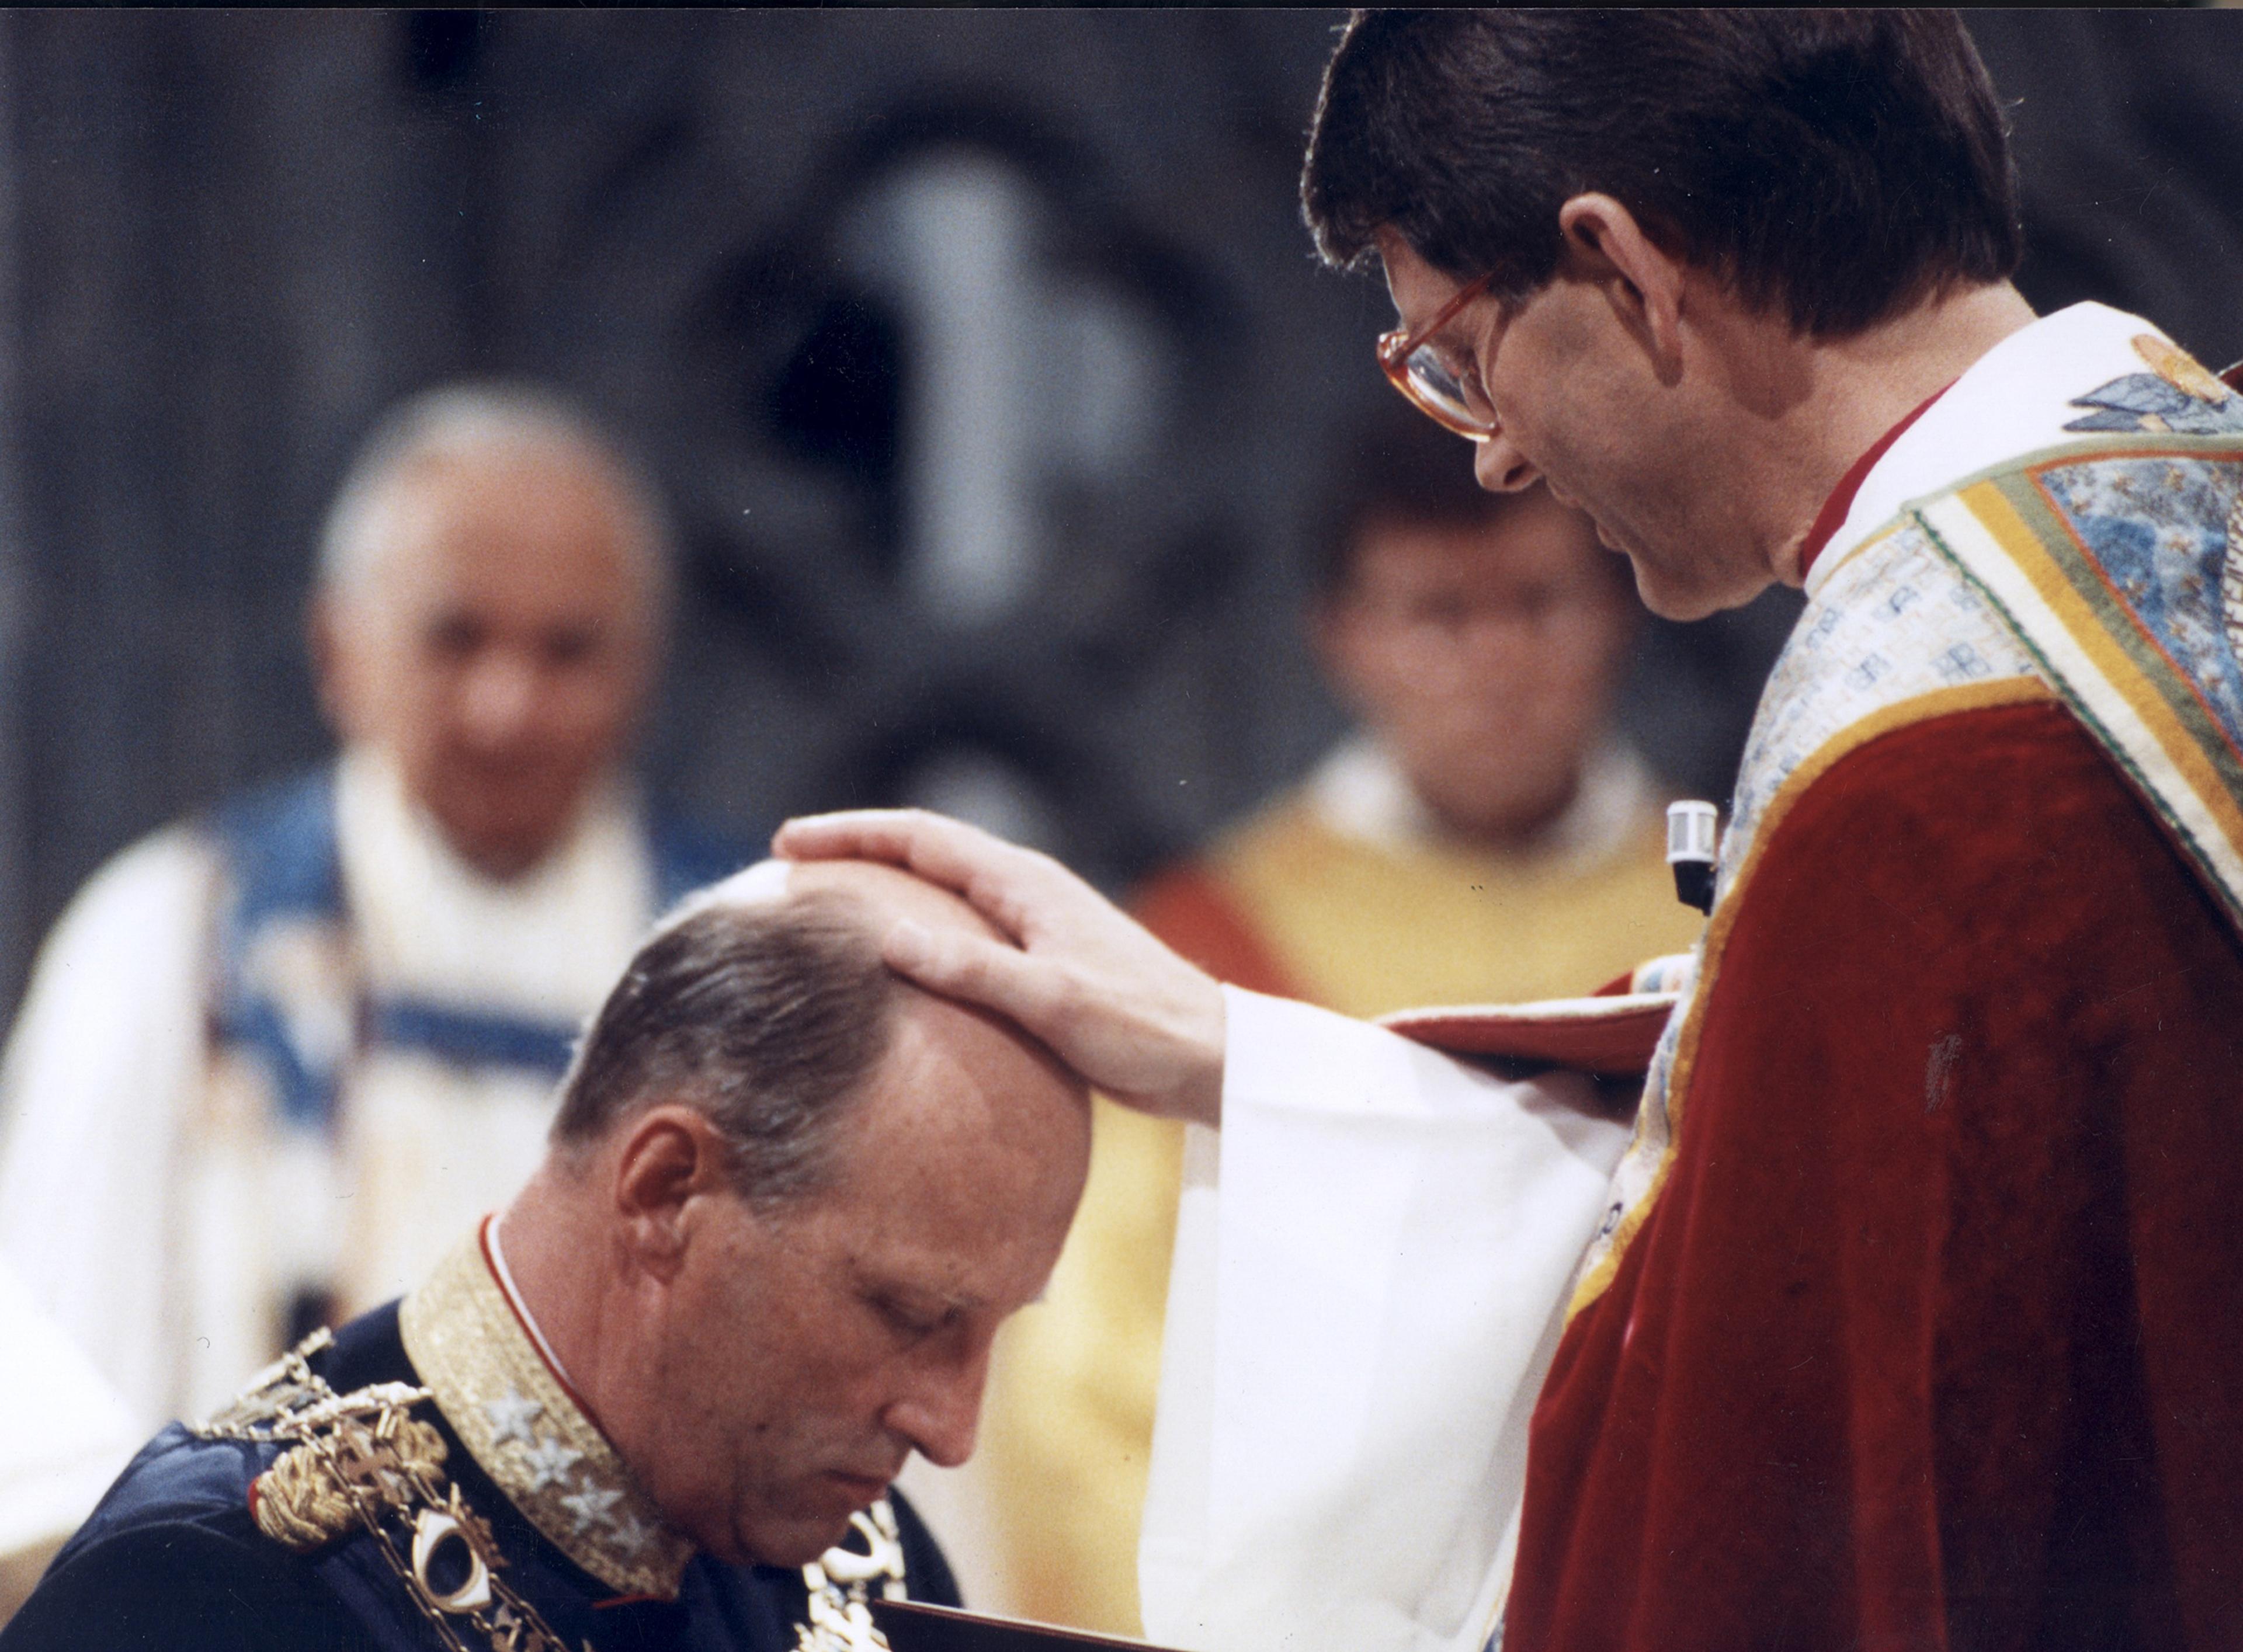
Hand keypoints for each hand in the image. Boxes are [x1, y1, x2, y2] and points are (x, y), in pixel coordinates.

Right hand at [773, 809, 1226, 1127]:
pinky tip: (896, 971)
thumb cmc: (1140, 1025)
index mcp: (1024, 883)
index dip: (852, 832)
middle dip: (857, 850)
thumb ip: (974, 970)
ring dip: (886, 888)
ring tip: (828, 907)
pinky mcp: (1043, 963)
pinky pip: (964, 933)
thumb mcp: (1051, 1000)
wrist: (1208, 1054)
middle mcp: (1025, 892)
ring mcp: (1034, 926)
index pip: (921, 837)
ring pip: (944, 891)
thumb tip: (891, 938)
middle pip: (925, 852)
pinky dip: (919, 933)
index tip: (789, 842)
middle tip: (790, 864)